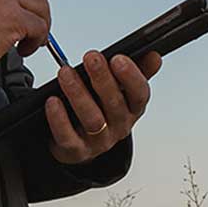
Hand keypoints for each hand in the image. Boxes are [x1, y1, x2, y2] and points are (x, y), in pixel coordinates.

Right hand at [0, 0, 51, 63]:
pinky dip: (36, 40)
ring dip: (40, 27)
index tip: (34, 7)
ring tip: (30, 41)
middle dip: (41, 11)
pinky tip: (25, 48)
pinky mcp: (15, 18)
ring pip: (41, 8)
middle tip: (38, 27)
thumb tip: (15, 5)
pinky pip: (39, 27)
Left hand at [45, 50, 161, 164]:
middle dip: (103, 79)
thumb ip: (137, 72)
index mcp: (132, 110)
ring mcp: (98, 141)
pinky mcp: (76, 150)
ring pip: (91, 119)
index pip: (140, 95)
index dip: (131, 77)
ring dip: (78, 94)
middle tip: (91, 57)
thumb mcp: (121, 91)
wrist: (80, 143)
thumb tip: (154, 56)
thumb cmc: (100, 110)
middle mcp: (118, 127)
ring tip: (65, 73)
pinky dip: (59, 119)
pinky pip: (67, 136)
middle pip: (115, 105)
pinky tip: (53, 101)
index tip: (119, 58)